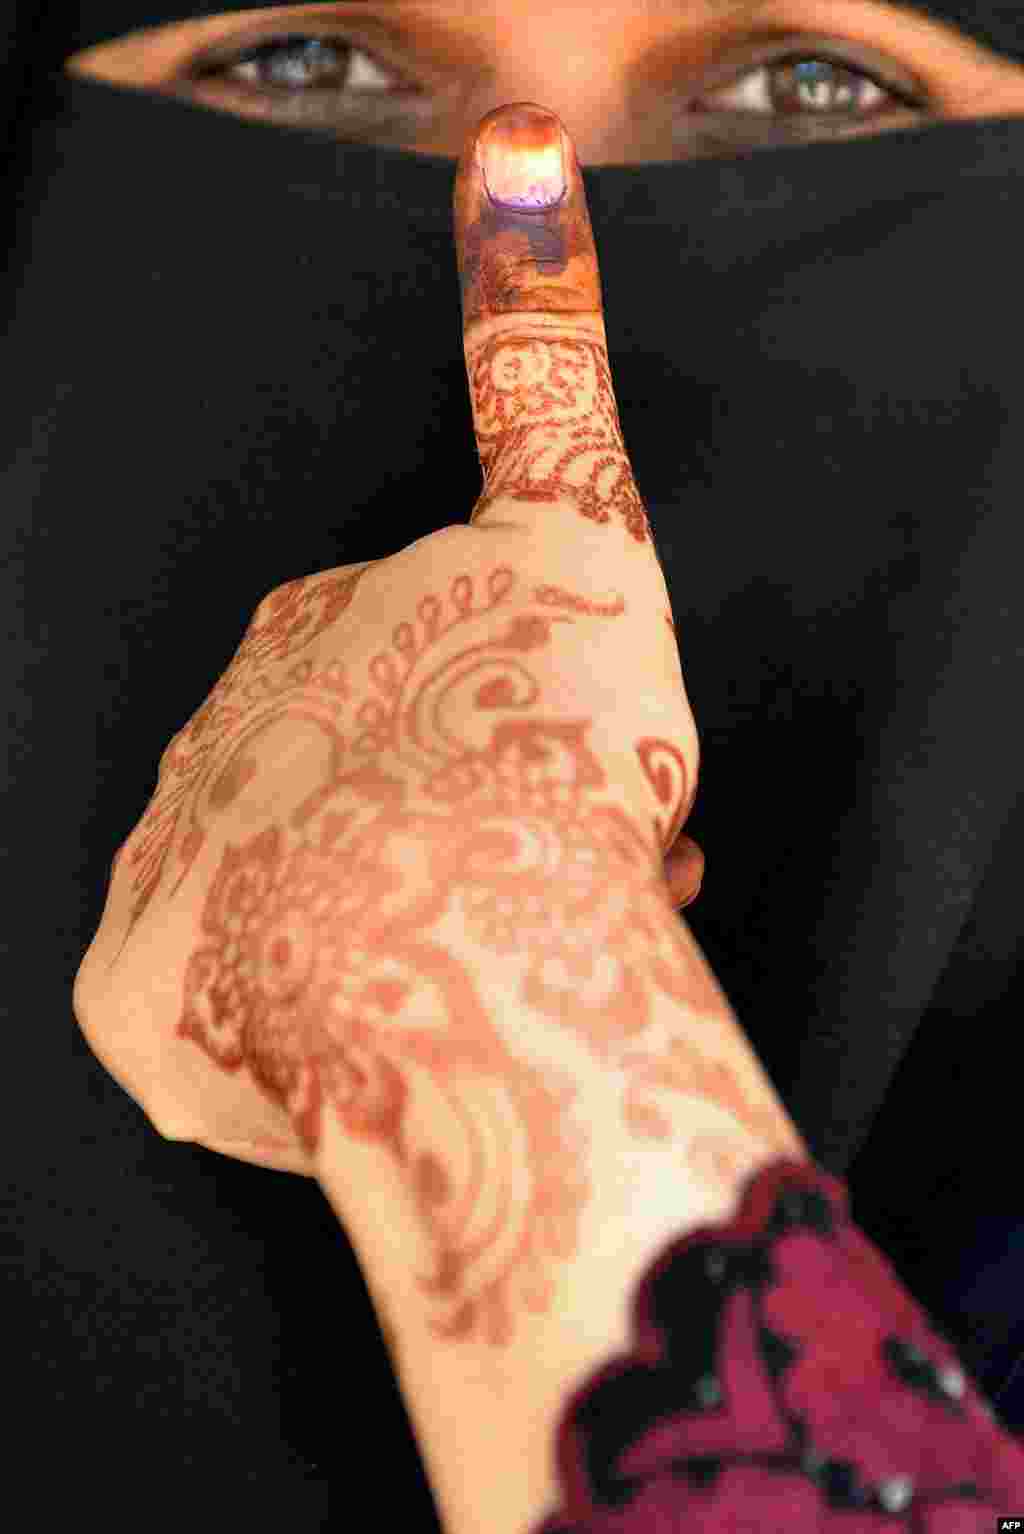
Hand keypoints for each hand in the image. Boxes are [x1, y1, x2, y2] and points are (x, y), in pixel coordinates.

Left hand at [72, 103, 702, 1178]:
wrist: (460, 941)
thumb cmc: (534, 737)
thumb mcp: (576, 526)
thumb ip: (540, 359)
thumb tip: (509, 146)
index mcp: (309, 635)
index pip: (403, 667)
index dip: (508, 721)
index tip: (583, 773)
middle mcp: (210, 740)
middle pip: (351, 794)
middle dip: (462, 835)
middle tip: (569, 883)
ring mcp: (165, 879)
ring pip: (298, 914)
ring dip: (401, 943)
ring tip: (507, 971)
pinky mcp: (141, 1013)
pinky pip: (225, 1027)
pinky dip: (318, 1038)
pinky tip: (406, 1036)